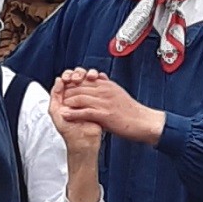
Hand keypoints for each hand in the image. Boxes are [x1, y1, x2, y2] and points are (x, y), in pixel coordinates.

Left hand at [50, 68, 164, 145]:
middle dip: (67, 92)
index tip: (65, 88)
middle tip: (59, 97)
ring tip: (60, 106)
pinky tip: (66, 115)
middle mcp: (104, 91)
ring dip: (67, 102)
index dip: (72, 84)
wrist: (143, 121)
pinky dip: (73, 113)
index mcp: (107, 85)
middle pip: (79, 87)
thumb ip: (107, 86)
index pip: (84, 80)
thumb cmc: (131, 110)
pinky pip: (84, 112)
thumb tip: (99, 79)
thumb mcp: (119, 93)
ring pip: (80, 98)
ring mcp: (104, 102)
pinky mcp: (104, 114)